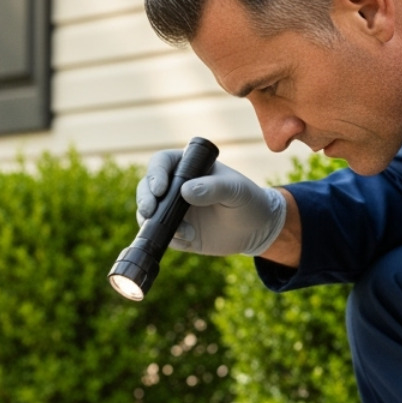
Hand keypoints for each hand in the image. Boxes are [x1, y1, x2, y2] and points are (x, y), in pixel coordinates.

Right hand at [135, 149, 287, 256]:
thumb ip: (215, 188)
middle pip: (146, 188)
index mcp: (188, 167)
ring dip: (156, 223)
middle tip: (150, 211)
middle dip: (145, 199)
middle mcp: (175, 187)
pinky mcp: (177, 232)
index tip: (160, 189)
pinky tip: (191, 239)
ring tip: (184, 231)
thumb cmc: (248, 201)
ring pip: (149, 214)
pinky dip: (172, 239)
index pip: (161, 163)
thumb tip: (185, 191)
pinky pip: (164, 236)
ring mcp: (174, 211)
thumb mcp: (237, 191)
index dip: (155, 174)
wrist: (257, 230)